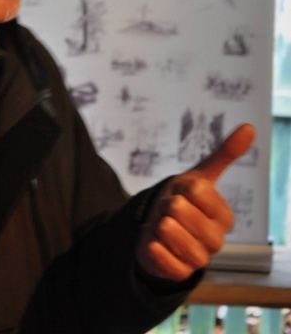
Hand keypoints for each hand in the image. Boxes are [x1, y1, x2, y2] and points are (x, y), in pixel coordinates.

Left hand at [135, 123, 255, 280]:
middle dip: (166, 204)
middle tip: (170, 211)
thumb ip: (225, 154)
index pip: (197, 190)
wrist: (161, 231)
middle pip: (179, 209)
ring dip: (157, 223)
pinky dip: (151, 245)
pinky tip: (154, 242)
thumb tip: (250, 127)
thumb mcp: (200, 176)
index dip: (182, 187)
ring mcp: (199, 259)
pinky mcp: (180, 274)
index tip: (183, 193)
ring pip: (168, 231)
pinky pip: (160, 255)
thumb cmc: (184, 202)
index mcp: (224, 216)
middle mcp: (216, 240)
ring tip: (163, 226)